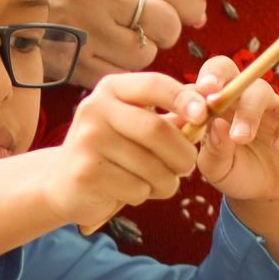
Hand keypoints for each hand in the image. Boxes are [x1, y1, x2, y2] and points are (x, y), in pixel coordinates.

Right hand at [42, 71, 201, 228]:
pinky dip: (144, 194)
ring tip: (152, 181)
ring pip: (153, 167)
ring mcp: (87, 140)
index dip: (184, 98)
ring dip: (166, 182)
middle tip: (186, 167)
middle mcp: (95, 109)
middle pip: (158, 130)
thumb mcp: (138, 124)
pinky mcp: (86, 172)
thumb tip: (212, 104)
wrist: (65, 182)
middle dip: (183, 155)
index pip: (154, 85)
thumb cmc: (115, 151)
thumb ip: (173, 115)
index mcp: (111, 90)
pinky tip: (127, 189)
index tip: (204, 115)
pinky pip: (138, 189)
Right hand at [49, 0, 206, 84]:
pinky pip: (114, 73)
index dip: (192, 6)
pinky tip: (106, 52)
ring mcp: (80, 30)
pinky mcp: (67, 58)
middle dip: (166, 29)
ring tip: (123, 36)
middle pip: (164, 26)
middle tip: (152, 24)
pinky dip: (118, 66)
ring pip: (142, 55)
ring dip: (142, 50)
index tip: (192, 12)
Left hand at [190, 55, 278, 207]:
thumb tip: (216, 124)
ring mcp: (267, 105)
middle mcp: (238, 97)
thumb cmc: (234, 172)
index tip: (193, 110)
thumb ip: (214, 150)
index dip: (194, 92)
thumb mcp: (218, 169)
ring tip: (240, 138)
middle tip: (212, 100)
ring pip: (260, 89)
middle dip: (217, 76)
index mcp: (212, 105)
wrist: (267, 193)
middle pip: (227, 68)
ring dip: (249, 112)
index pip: (199, 84)